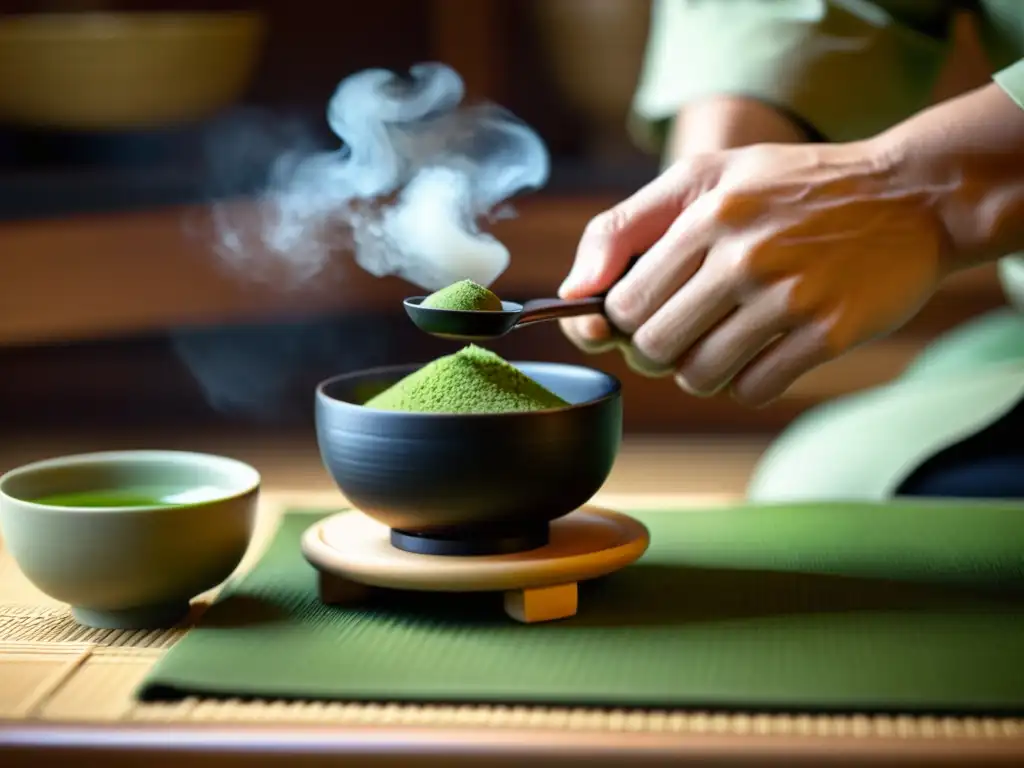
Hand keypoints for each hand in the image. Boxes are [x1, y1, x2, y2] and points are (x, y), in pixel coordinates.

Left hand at [559, 96, 809, 378]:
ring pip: (700, 376)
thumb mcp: (706, 176)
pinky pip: (754, 388)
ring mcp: (790, 298)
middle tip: (681, 334)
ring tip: (723, 341)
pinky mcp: (829, 333)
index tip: (644, 315)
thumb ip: (627, 226)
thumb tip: (571, 292)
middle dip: (655, 352)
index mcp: (705, 216)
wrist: (912, 196)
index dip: (622, 323)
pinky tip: (763, 352)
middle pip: (653, 348)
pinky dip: (748, 382)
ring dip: (701, 371)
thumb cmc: (791, 187)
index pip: (623, 305)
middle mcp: (744, 256)